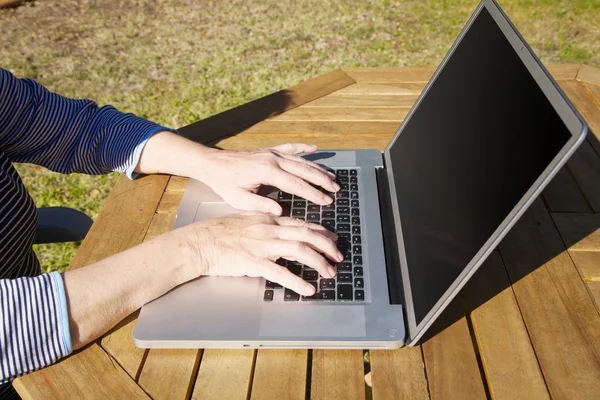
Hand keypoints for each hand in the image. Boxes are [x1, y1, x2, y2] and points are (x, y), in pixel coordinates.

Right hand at [181, 213, 342, 294]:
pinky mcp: (254, 263)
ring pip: (300, 250)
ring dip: (319, 262)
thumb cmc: (217, 232)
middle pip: (307, 234)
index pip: (301, 223)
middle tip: (339, 256)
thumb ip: (264, 224)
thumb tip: (280, 228)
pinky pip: (281, 272)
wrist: (198, 242)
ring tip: (330, 272)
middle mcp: (269, 230)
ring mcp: (262, 246)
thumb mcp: (245, 220)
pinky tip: (308, 289)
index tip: (333, 238)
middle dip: (328, 246)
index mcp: (268, 220)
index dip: (321, 232)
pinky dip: (297, 281)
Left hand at [192, 143, 339, 214]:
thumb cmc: (224, 183)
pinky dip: (303, 148)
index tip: (326, 201)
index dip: (314, 194)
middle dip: (322, 180)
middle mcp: (273, 159)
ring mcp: (272, 153)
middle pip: (304, 170)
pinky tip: (314, 149)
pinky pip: (290, 148)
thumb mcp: (239, 199)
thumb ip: (261, 206)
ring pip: (301, 160)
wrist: (211, 163)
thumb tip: (280, 212)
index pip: (296, 185)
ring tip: (332, 177)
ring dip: (318, 168)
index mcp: (267, 172)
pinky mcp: (269, 151)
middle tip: (336, 189)